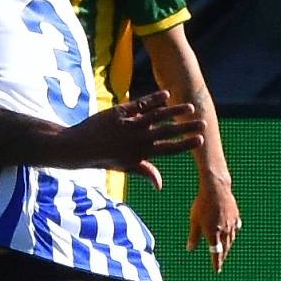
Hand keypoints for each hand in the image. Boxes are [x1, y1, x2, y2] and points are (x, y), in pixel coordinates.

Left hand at [58, 90, 204, 188]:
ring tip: (189, 107)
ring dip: (174, 112)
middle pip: (167, 132)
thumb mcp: (123, 167)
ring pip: (157, 116)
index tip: (200, 140)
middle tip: (203, 122)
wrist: (77, 147)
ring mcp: (129, 125)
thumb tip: (160, 185)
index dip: (185, 144)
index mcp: (139, 154)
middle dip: (186, 127)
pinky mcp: (120, 112)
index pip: (168, 150)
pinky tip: (167, 95)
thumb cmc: (102, 158)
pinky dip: (154, 99)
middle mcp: (136, 140)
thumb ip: (144, 171)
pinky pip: (140, 104)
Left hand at [187, 177, 240, 272]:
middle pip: (225, 248)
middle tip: (220, 263)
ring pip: (231, 239)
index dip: (217, 262)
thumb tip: (190, 249)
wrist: (216, 189)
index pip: (216, 253)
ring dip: (227, 246)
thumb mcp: (194, 221)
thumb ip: (193, 236)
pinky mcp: (236, 216)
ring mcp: (232, 224)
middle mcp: (224, 231)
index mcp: (213, 234)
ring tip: (225, 251)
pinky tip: (231, 234)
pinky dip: (232, 234)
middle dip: (222, 256)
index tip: (217, 270)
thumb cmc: (202, 204)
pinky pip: (235, 229)